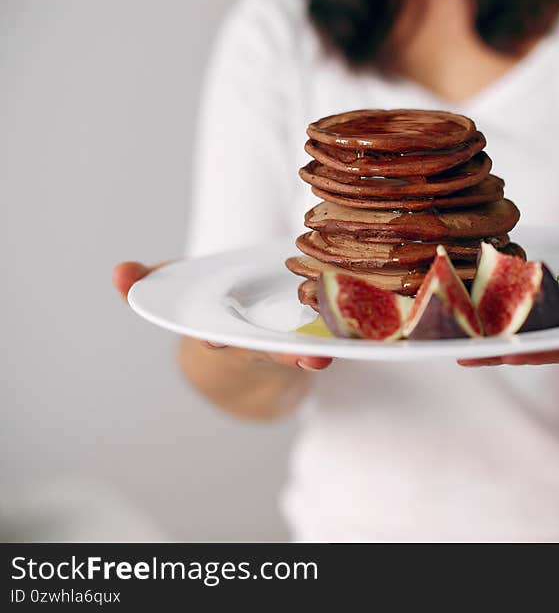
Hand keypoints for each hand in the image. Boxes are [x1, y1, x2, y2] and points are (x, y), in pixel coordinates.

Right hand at [112, 261, 331, 370]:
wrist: (236, 344)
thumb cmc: (203, 308)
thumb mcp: (173, 293)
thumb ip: (146, 283)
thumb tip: (119, 273)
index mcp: (218, 332)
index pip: (217, 337)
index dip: (218, 337)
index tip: (215, 338)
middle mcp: (253, 344)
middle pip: (270, 351)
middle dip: (287, 354)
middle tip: (309, 358)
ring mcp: (284, 344)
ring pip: (306, 352)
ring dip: (320, 355)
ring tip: (333, 357)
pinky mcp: (312, 336)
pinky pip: (330, 336)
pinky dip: (344, 333)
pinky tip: (366, 330)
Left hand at [458, 263, 558, 367]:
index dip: (555, 348)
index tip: (521, 350)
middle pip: (544, 346)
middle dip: (506, 348)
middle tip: (466, 349)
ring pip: (525, 336)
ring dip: (487, 339)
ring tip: (446, 340)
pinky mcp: (556, 315)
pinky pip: (520, 320)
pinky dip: (490, 320)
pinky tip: (455, 319)